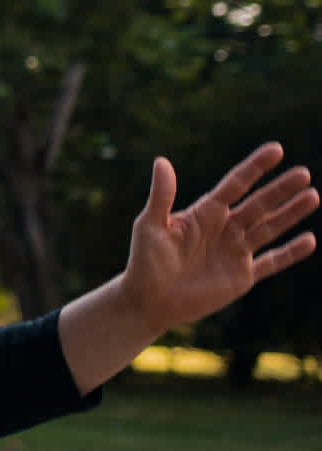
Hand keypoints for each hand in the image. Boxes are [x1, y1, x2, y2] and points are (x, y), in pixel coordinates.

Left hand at [124, 142, 317, 332]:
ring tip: (312, 196)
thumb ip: (161, 196)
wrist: (148, 301)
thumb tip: (161, 161)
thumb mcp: (151, 225)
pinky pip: (271, 262)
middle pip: (258, 205)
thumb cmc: (144, 261)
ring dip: (290, 213)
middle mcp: (224, 229)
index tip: (276, 149)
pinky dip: (290, 253)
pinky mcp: (241, 277)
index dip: (254, 168)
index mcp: (204, 213)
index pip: (235, 185)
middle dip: (280, 189)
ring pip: (269, 228)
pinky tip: (309, 240)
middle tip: (303, 173)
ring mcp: (235, 252)